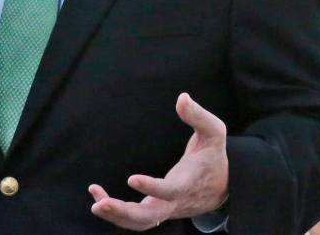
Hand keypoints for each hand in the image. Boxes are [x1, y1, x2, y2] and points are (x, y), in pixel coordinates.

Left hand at [89, 93, 228, 230]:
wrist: (224, 187)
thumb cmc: (214, 155)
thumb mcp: (214, 132)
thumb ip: (198, 115)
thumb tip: (182, 97)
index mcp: (188, 182)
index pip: (170, 191)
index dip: (152, 188)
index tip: (131, 179)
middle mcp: (175, 201)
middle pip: (150, 217)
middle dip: (124, 212)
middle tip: (101, 204)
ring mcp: (166, 209)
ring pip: (141, 222)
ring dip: (117, 216)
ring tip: (95, 203)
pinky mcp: (158, 211)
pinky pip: (136, 219)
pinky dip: (117, 213)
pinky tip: (98, 196)